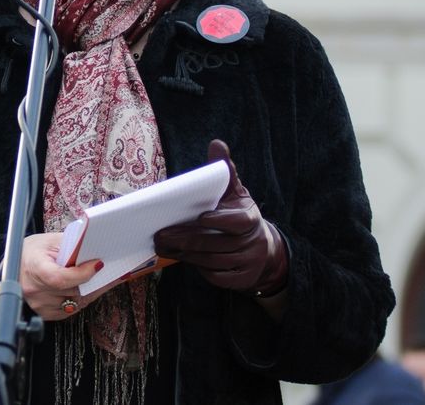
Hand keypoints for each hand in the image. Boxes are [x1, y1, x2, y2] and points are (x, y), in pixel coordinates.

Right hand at [20, 232, 103, 320]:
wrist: (16, 264)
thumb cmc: (33, 251)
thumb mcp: (51, 241)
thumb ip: (73, 246)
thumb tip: (97, 251)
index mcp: (34, 268)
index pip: (60, 278)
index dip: (82, 274)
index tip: (97, 264)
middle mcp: (34, 290)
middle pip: (72, 291)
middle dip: (93, 281)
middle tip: (106, 271)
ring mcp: (39, 304)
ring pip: (75, 303)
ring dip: (89, 292)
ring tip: (97, 279)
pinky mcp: (44, 314)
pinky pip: (70, 310)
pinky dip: (80, 300)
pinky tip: (83, 289)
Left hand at [152, 139, 288, 296]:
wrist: (263, 250)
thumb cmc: (239, 215)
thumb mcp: (235, 193)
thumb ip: (225, 172)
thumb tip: (217, 144)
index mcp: (251, 218)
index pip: (238, 221)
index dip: (221, 220)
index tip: (200, 217)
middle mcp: (253, 242)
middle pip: (217, 243)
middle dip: (186, 239)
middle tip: (161, 235)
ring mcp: (249, 263)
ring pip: (213, 261)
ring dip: (186, 255)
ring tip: (163, 246)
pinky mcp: (242, 280)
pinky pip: (217, 277)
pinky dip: (198, 268)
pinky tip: (181, 258)